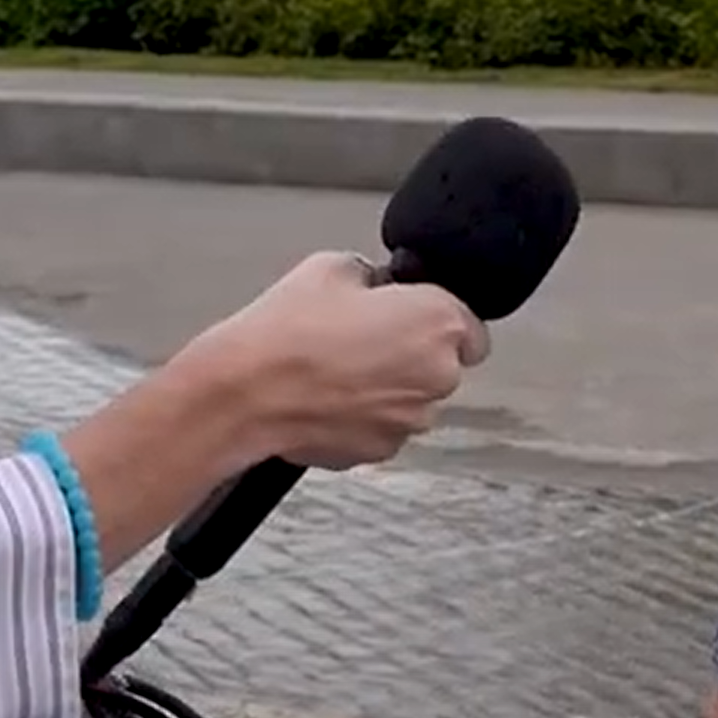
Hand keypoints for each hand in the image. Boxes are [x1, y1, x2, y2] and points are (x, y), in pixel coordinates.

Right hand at [186, 251, 488, 469]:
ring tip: (338, 368)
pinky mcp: (380, 451)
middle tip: (362, 337)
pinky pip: (383, 427)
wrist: (245, 393)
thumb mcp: (332, 266)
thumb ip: (372, 277)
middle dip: (411, 353)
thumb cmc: (287, 331)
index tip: (410, 316)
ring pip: (412, 400)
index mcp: (438, 324)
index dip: (438, 319)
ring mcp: (410, 421)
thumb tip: (374, 287)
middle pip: (442, 365)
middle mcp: (437, 377)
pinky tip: (328, 397)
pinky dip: (364, 416)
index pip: (472, 327)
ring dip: (388, 387)